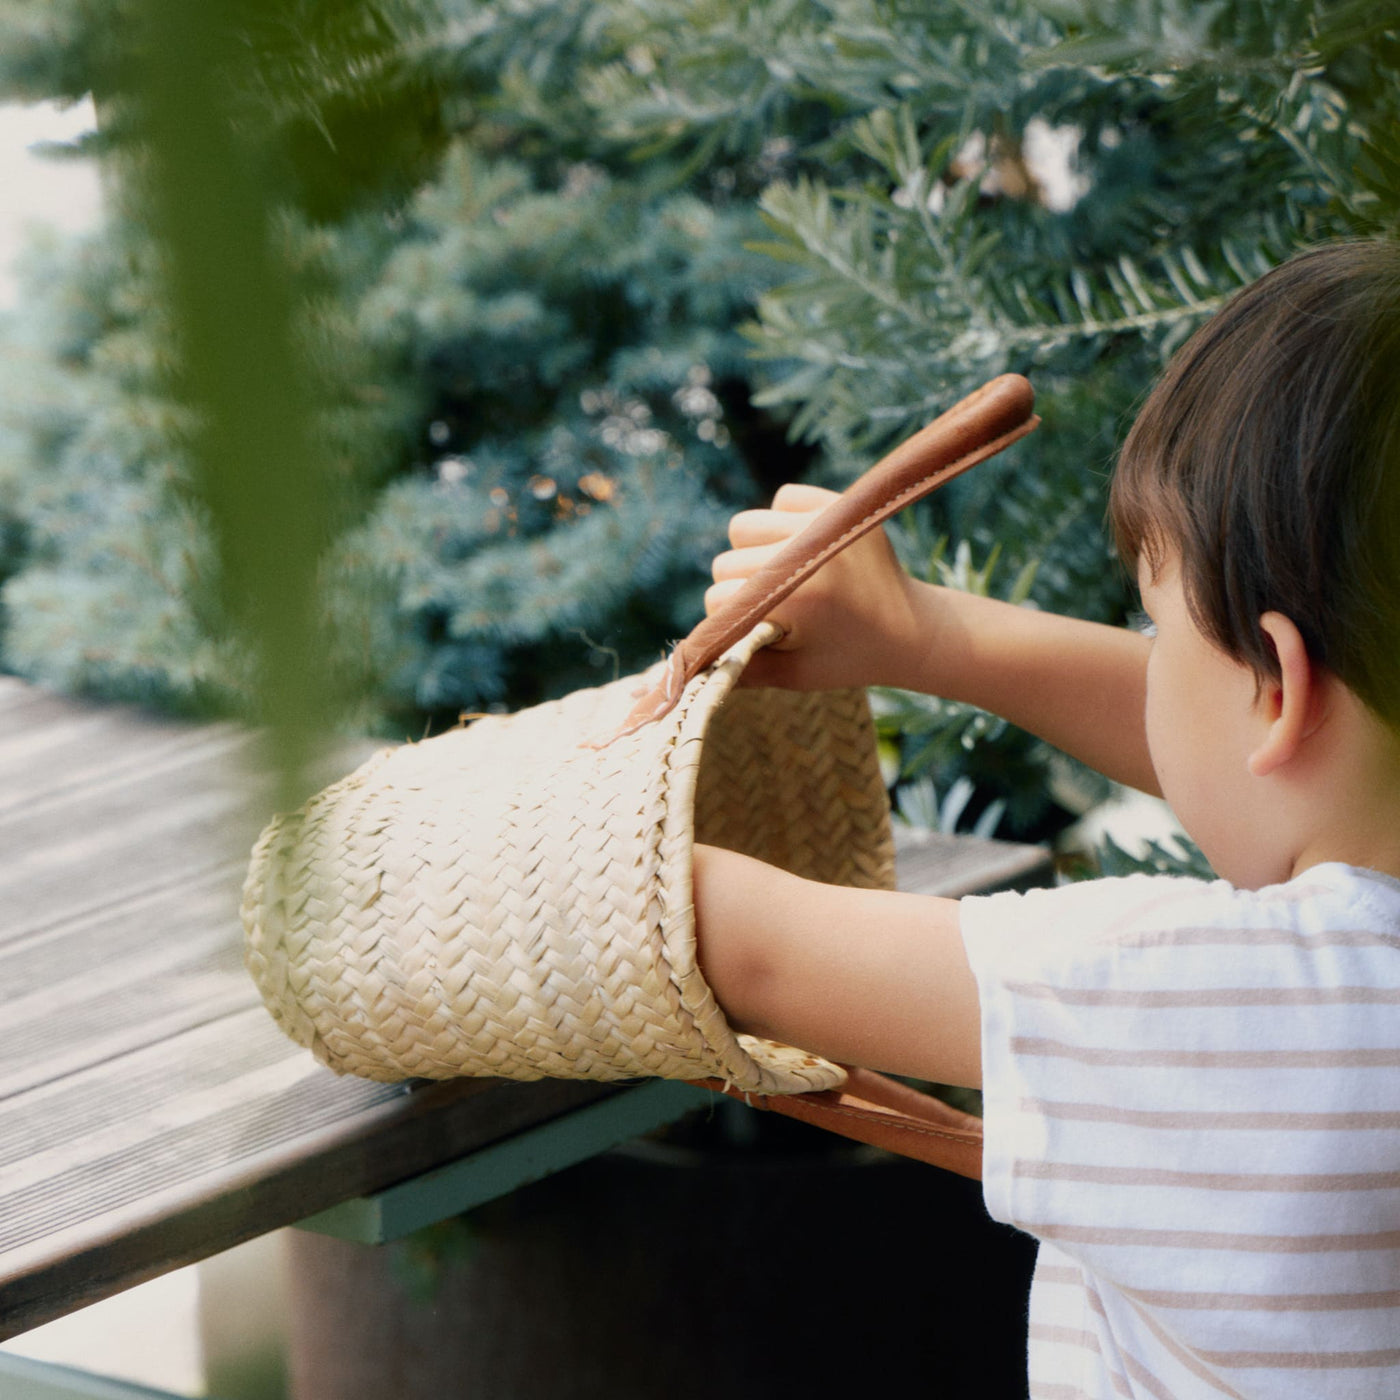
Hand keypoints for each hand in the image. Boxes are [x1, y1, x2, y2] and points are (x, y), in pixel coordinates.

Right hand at [705, 482, 921, 690]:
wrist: (913, 631)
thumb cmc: (848, 658)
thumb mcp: (794, 676)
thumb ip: (740, 669)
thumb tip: (692, 661)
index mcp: (797, 600)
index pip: (720, 599)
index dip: (730, 622)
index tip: (760, 633)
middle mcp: (808, 554)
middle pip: (725, 562)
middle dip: (739, 589)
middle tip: (779, 609)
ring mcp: (826, 523)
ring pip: (744, 526)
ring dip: (752, 551)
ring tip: (782, 576)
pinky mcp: (839, 505)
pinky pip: (781, 498)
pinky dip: (782, 520)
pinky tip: (804, 549)